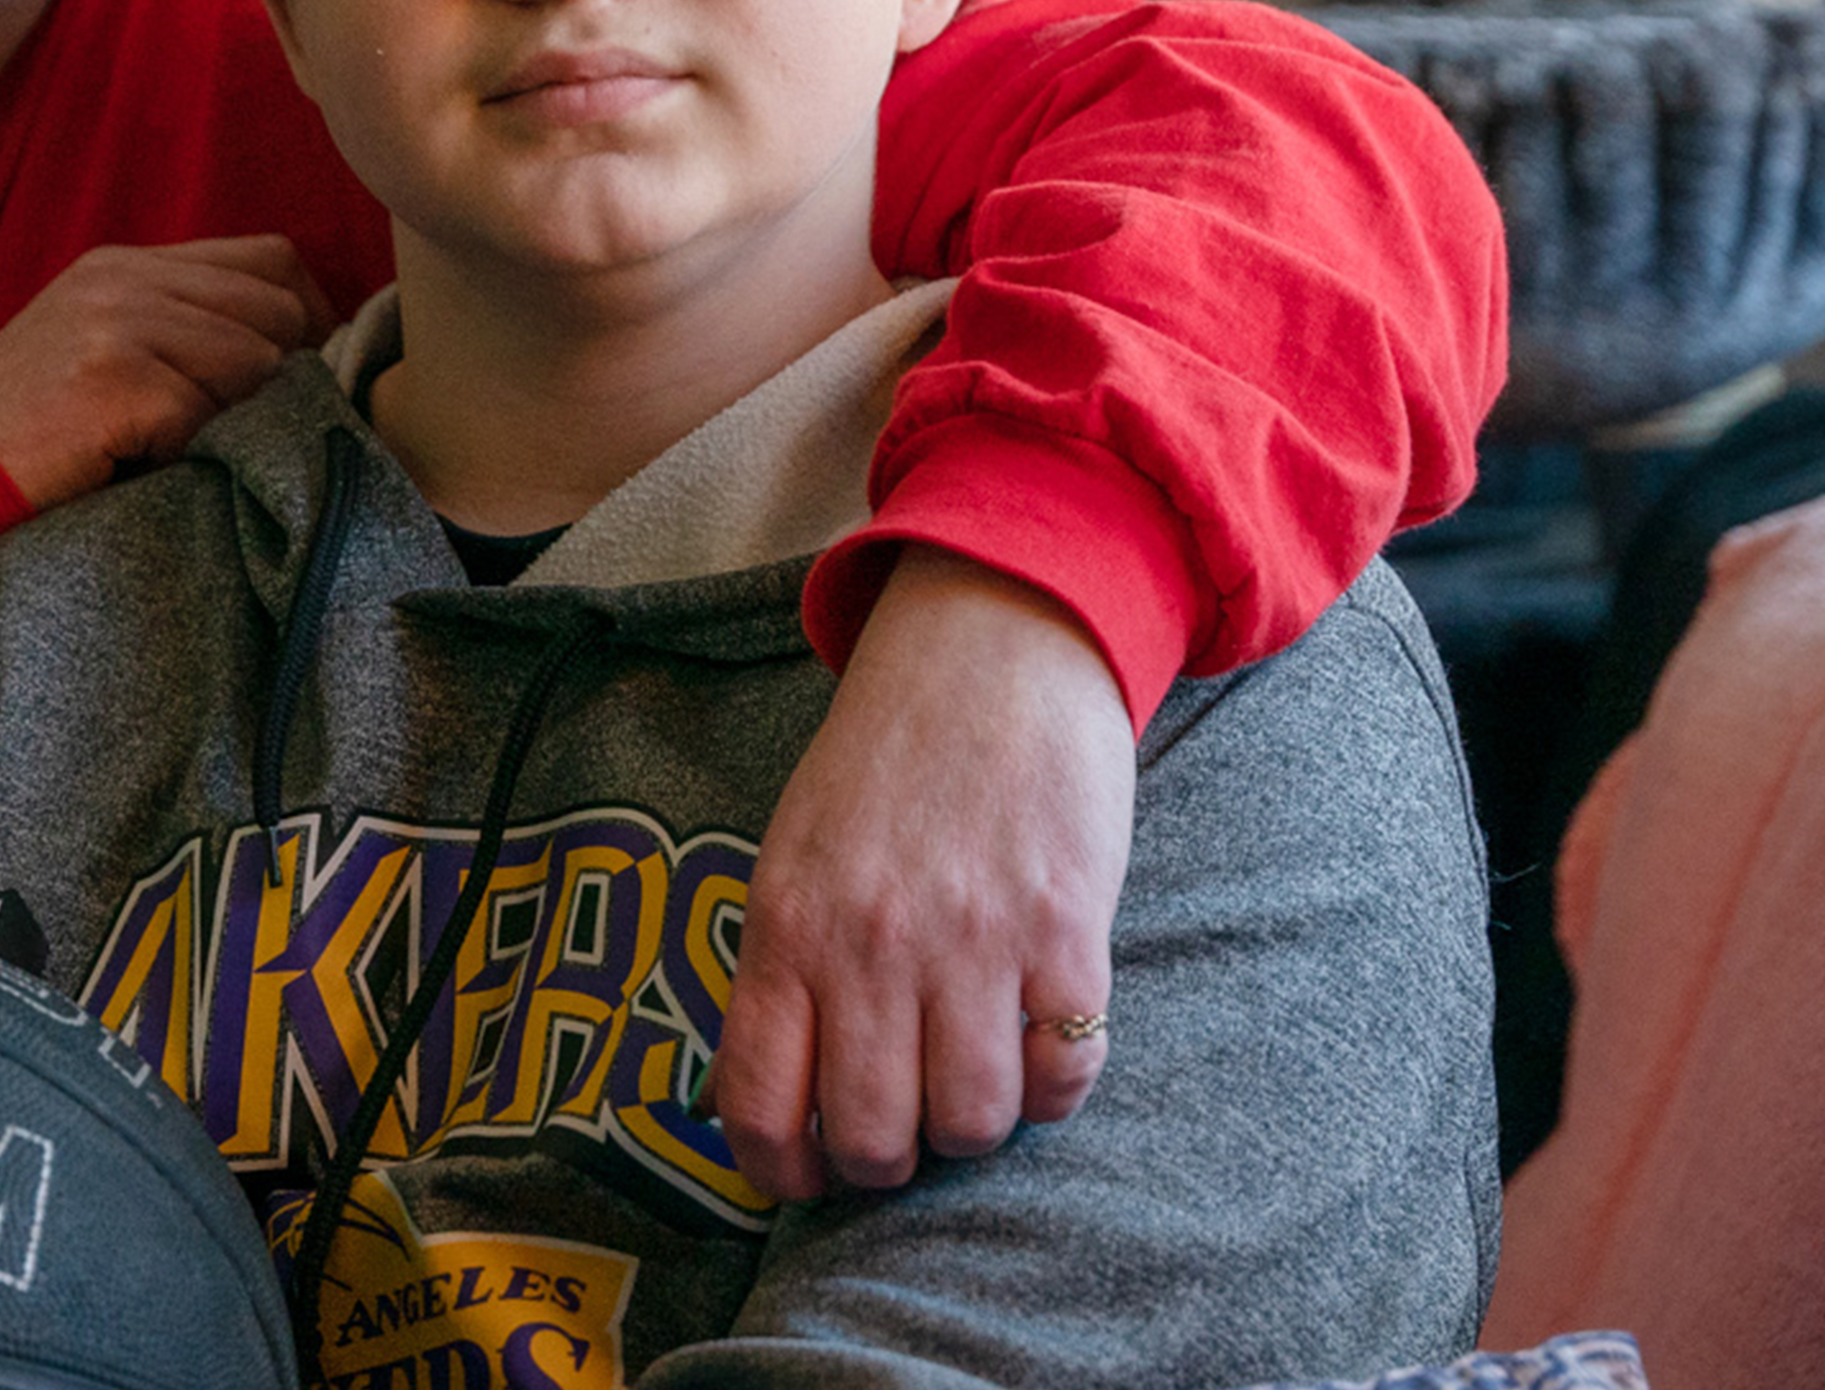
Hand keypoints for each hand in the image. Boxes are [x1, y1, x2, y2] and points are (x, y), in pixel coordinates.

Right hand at [0, 236, 338, 509]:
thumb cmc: (23, 439)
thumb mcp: (97, 354)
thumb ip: (178, 331)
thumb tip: (296, 353)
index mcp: (124, 264)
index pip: (269, 258)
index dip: (307, 318)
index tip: (302, 377)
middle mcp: (122, 277)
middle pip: (274, 308)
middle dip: (280, 377)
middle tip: (245, 432)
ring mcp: (115, 321)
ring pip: (252, 363)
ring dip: (231, 421)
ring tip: (178, 451)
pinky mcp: (111, 377)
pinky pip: (205, 414)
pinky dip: (189, 453)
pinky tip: (141, 468)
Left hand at [710, 545, 1134, 1196]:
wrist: (991, 647)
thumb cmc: (888, 759)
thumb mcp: (798, 851)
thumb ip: (787, 965)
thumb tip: (780, 1098)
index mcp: (786, 924)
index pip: (760, 1106)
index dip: (782, 1174)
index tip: (807, 1178)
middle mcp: (869, 944)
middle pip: (874, 1140)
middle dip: (890, 1160)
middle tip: (907, 1122)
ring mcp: (970, 941)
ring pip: (973, 1124)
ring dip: (977, 1123)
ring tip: (977, 1070)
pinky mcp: (1063, 932)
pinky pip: (1063, 1075)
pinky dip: (1055, 1082)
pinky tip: (1040, 1034)